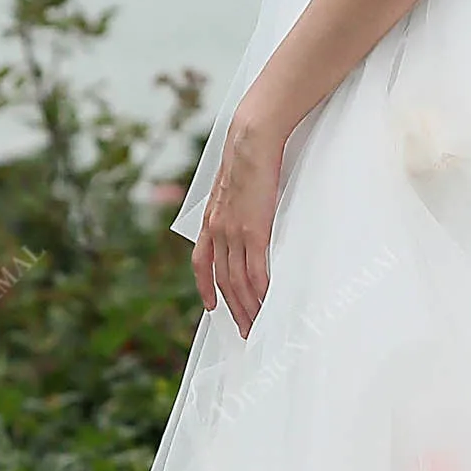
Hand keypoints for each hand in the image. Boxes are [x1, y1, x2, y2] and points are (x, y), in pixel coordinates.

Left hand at [192, 93, 285, 338]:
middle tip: (245, 332)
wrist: (251, 139)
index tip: (211, 308)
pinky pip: (257, 271)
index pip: (202, 262)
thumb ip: (234, 202)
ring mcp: (235, 233)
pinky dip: (262, 292)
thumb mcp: (232, 182)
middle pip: (223, 281)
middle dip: (234, 309)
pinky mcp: (254, 231)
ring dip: (249, 308)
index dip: (204, 287)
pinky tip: (268, 305)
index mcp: (210, 220)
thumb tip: (246, 208)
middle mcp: (218, 231)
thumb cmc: (248, 154)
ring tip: (258, 327)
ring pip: (239, 282)